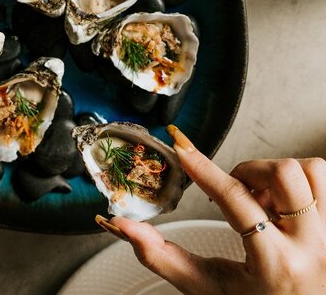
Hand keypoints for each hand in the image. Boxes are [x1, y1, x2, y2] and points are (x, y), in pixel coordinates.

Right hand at [106, 126, 325, 293]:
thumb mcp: (206, 288)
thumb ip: (162, 257)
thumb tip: (122, 226)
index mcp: (275, 263)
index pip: (234, 199)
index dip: (202, 169)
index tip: (182, 148)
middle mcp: (314, 247)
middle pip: (283, 174)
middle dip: (250, 171)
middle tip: (236, 188)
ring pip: (314, 170)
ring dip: (280, 175)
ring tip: (265, 199)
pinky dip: (303, 181)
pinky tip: (286, 204)